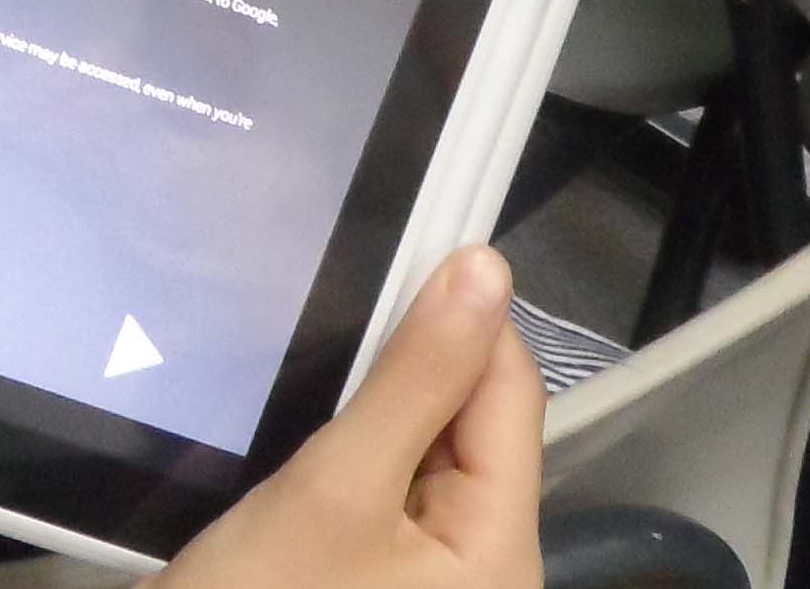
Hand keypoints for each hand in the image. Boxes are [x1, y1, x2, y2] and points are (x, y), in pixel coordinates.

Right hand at [153, 248, 540, 588]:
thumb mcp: (334, 486)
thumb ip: (415, 378)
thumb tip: (484, 271)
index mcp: (503, 557)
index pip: (509, 391)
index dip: (462, 316)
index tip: (399, 254)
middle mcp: (484, 572)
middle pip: (471, 422)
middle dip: (407, 371)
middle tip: (330, 334)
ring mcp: (429, 581)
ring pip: (423, 452)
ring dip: (371, 412)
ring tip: (309, 392)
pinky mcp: (377, 581)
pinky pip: (387, 493)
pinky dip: (349, 456)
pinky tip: (299, 449)